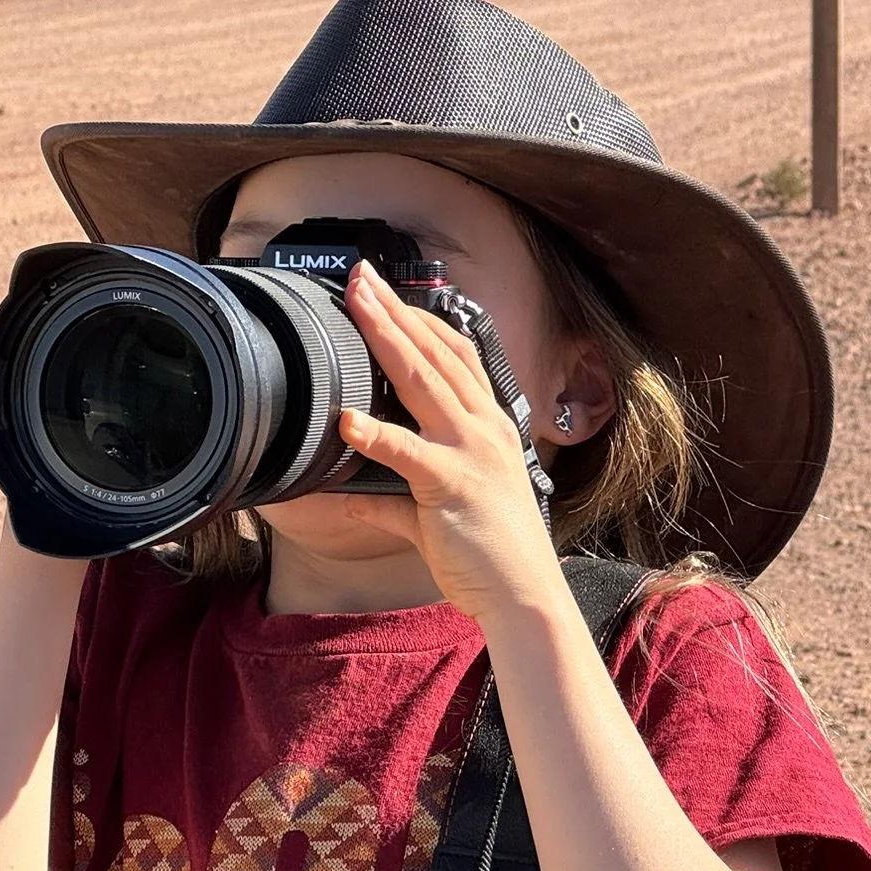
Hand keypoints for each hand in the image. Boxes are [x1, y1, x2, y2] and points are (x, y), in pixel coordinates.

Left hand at [335, 260, 568, 626]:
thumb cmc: (489, 556)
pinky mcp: (452, 485)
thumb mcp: (436, 518)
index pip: (455, 354)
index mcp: (487, 426)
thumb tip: (349, 500)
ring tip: (355, 305)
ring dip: (386, 338)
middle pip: (435, 352)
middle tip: (361, 275)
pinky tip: (347, 419)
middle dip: (395, 310)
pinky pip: (407, 454)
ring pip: (423, 382)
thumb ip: (391, 502)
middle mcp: (483, 427)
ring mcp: (470, 452)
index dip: (419, 318)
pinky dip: (376, 435)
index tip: (386, 292)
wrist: (524, 596)